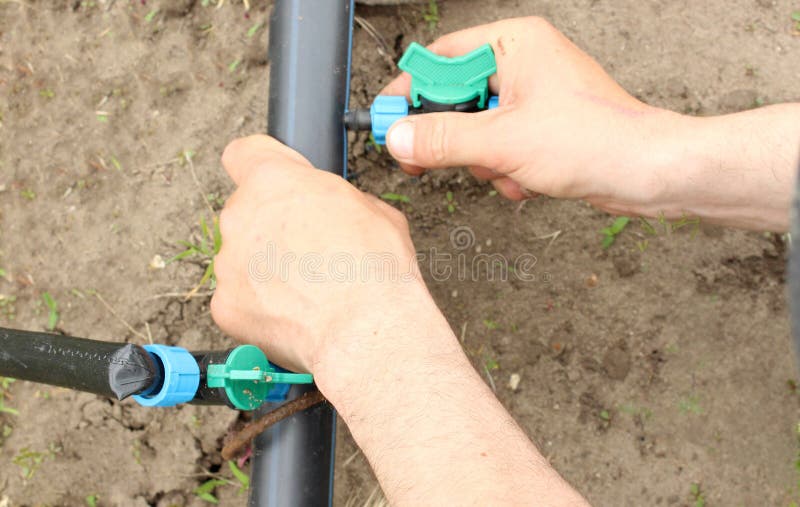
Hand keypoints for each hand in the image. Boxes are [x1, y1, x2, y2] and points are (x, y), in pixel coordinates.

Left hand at [211, 135, 427, 375]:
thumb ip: (335, 199)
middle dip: (272, 227)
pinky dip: (260, 307)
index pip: (244, 153)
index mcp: (274, 181)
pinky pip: (239, 299)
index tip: (276, 181)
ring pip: (242, 257)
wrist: (366, 330)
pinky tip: (294, 315)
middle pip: (247, 211)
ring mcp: (228, 263)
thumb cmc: (375, 268)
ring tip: (307, 290)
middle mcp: (240, 216)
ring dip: (266, 268)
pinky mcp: (225, 306)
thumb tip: (334, 211)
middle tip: (310, 250)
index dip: (262, 165)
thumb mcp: (374, 209)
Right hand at [382, 17, 682, 214]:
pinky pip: (500, 149)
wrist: (648, 173)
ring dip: (485, 161)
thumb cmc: (595, 140)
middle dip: (456, 138)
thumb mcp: (502, 141)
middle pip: (455, 98)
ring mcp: (533, 97)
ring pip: (476, 131)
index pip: (440, 59)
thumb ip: (442, 139)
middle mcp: (523, 63)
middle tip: (427, 160)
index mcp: (514, 43)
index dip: (409, 92)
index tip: (385, 121)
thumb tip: (398, 137)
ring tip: (510, 170)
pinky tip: (529, 180)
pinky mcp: (542, 128)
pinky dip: (506, 170)